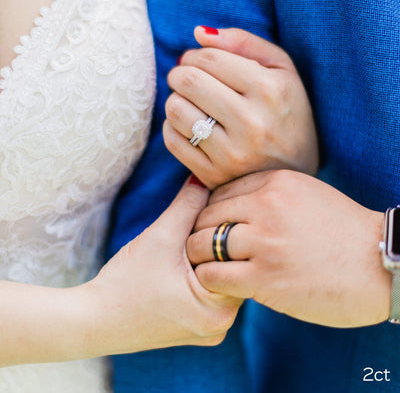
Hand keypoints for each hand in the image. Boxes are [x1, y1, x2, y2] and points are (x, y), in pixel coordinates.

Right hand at [88, 176, 241, 355]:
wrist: (94, 321)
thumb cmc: (125, 282)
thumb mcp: (160, 236)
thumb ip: (188, 204)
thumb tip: (205, 177)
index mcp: (218, 309)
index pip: (238, 257)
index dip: (220, 231)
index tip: (203, 220)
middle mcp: (221, 326)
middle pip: (231, 270)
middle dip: (214, 246)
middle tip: (191, 233)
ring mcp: (209, 331)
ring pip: (219, 280)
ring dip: (206, 260)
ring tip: (181, 252)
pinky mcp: (197, 330)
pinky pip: (209, 295)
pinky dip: (199, 277)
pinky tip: (179, 269)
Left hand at [164, 27, 317, 189]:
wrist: (294, 172)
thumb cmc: (287, 115)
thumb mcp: (282, 71)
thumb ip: (245, 43)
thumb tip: (199, 34)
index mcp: (269, 91)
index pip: (210, 59)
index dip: (194, 55)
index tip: (193, 61)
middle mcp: (251, 124)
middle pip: (189, 82)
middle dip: (179, 74)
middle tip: (184, 79)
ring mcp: (231, 154)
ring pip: (176, 111)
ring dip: (175, 100)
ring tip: (188, 103)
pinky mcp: (214, 175)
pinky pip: (173, 142)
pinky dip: (172, 127)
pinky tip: (187, 126)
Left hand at [187, 170, 390, 326]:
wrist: (379, 266)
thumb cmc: (342, 232)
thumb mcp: (305, 195)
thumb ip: (267, 195)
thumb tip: (230, 205)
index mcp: (276, 182)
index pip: (219, 193)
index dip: (210, 212)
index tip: (211, 226)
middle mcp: (266, 207)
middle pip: (206, 216)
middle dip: (199, 232)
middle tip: (202, 247)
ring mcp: (265, 242)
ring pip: (202, 243)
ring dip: (198, 256)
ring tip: (207, 265)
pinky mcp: (265, 278)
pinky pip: (213, 275)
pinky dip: (208, 279)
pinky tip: (219, 282)